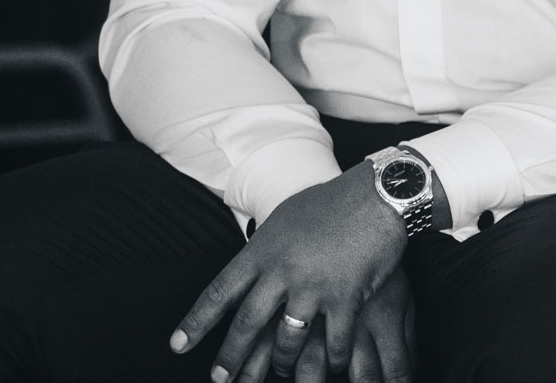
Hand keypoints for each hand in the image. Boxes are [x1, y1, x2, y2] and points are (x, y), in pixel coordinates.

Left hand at [170, 164, 405, 381]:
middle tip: (219, 380)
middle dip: (230, 357)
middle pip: (247, 324)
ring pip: (286, 340)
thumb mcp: (287, 216)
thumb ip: (267, 245)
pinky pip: (332, 342)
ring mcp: (313, 287)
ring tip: (281, 374)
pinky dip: (330, 359)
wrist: (377, 193)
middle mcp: (282, 272)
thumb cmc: (333, 200)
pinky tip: (331, 367)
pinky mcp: (346, 298)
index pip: (220, 292)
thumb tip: (252, 260)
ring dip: (282, 363)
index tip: (178, 345)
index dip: (196, 322)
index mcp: (263, 250)